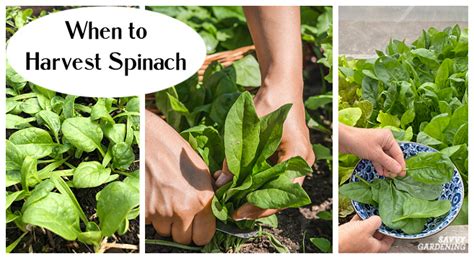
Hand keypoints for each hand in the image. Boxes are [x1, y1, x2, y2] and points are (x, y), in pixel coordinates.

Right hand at [145, 111, 214, 244]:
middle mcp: (183, 209)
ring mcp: (161, 212)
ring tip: (167, 199)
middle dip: (183, 229)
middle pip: (184, 239)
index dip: (201, 231)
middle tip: (182, 211)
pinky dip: (153, 216)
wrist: (148, 140)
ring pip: (166, 232)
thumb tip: (218, 208)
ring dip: (167, 222)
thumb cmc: (175, 151)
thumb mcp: (202, 170)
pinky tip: (155, 197)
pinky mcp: (143, 211)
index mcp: (202, 200)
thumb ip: (210, 194)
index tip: (199, 224)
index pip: (205, 237)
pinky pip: (151, 224)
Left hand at [214, 77, 314, 220]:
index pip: (281, 192)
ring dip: (258, 197)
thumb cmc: (269, 102)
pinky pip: (276, 178)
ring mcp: (299, 160)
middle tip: (234, 211)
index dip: (259, 206)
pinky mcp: (290, 158)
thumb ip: (235, 156)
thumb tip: (221, 182)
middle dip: (258, 206)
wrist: (282, 86)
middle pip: (282, 195)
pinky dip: (260, 185)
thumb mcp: (249, 128)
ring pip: (279, 189)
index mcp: (298, 154)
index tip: (238, 211)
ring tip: (236, 203)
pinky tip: (242, 188)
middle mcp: (303, 162)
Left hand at [339, 124, 405, 177]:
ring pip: (384, 158)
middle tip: (393, 177)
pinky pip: (376, 158)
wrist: (342, 139)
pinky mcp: (368, 149)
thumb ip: (388, 163)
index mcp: (388, 137)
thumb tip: (399, 170)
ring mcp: (375, 144)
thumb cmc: (360, 143)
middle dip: (392, 166)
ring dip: (385, 167)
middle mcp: (383, 140)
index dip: (400, 164)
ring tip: (387, 176)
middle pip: (391, 155)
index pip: (398, 153)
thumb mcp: (376, 154)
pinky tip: (380, 172)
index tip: (402, 174)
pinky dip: (378, 164)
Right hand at [339, 215, 394, 252]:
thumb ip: (375, 221)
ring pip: (366, 230)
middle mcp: (367, 246)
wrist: (333, 243)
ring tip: (370, 212)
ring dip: (368, 221)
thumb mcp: (366, 228)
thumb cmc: (348, 240)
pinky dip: (358, 220)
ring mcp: (358, 242)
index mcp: (375, 247)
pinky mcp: (349, 237)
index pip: (388, 241)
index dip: (391, 233)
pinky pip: (356, 227)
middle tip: (381, 215)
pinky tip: (359, 213)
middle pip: (377, 235)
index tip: (392, 225)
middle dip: (379, 224)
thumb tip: (379, 218)